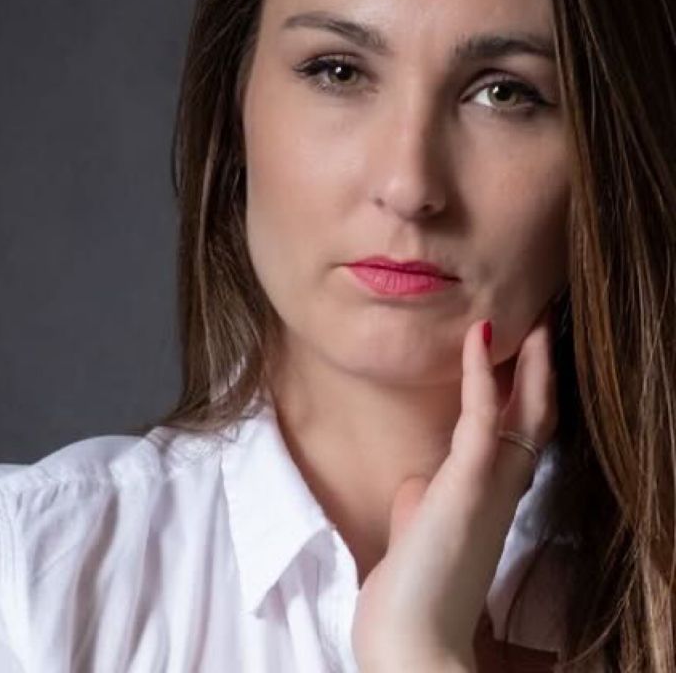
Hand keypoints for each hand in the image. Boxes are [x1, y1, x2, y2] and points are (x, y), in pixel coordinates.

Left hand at [351, 304, 558, 671]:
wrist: (411, 641)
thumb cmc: (413, 592)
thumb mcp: (419, 534)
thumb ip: (424, 502)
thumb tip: (417, 481)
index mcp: (491, 498)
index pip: (522, 435)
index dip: (528, 392)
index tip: (526, 351)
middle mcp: (503, 489)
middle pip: (537, 417)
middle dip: (543, 369)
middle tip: (548, 322)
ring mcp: (488, 486)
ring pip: (526, 413)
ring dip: (530, 362)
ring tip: (535, 319)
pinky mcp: (467, 485)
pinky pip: (481, 419)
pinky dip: (479, 375)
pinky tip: (476, 338)